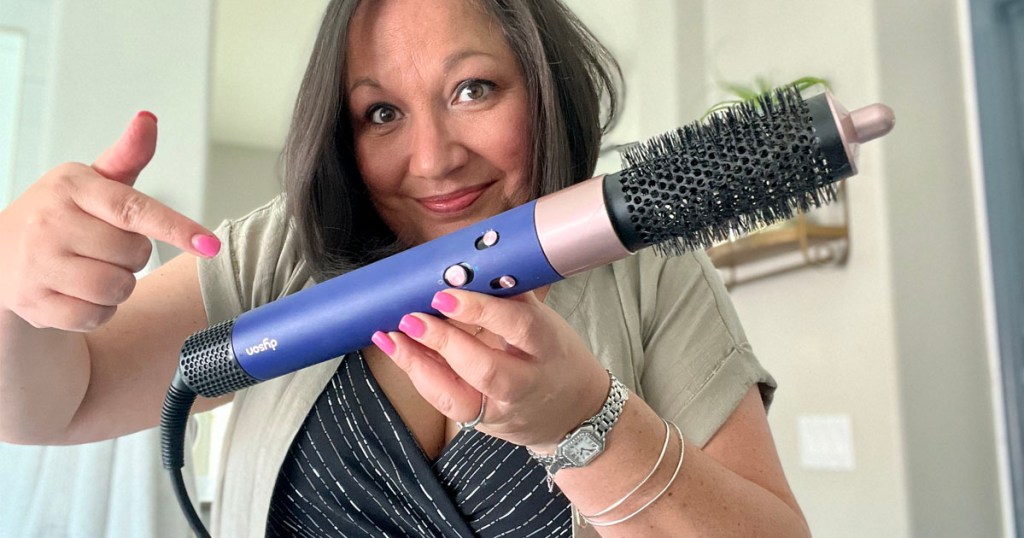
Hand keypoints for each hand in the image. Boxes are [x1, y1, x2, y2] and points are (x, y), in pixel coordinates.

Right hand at [0, 112, 219, 331]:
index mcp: (72, 188)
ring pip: (118, 288)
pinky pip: (95, 316)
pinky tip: (79, 292)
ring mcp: (38, 264)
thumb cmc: (59, 214)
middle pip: (134, 254)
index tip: (208, 244)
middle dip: (132, 255)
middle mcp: (50, 223)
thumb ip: (127, 156)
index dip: (175, 227)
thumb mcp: (92, 182)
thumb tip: (148, 120)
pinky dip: (98, 310)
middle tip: (104, 246)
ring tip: (93, 269)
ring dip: (118, 286)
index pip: (133, 209)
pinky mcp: (34, 303)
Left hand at [371, 289, 609, 449]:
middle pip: (486, 369)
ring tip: (391, 335)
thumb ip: (511, 296)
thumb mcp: (546, 321)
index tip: (447, 294)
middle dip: (444, 343)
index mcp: (548, 347)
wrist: (574, 413)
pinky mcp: (481, 424)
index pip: (518, 326)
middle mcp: (527, 383)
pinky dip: (418, 376)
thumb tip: (472, 262)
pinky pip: (445, 404)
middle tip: (411, 318)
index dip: (482, 311)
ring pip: (458, 397)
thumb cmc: (553, 355)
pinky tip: (397, 350)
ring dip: (419, 365)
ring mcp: (502, 409)